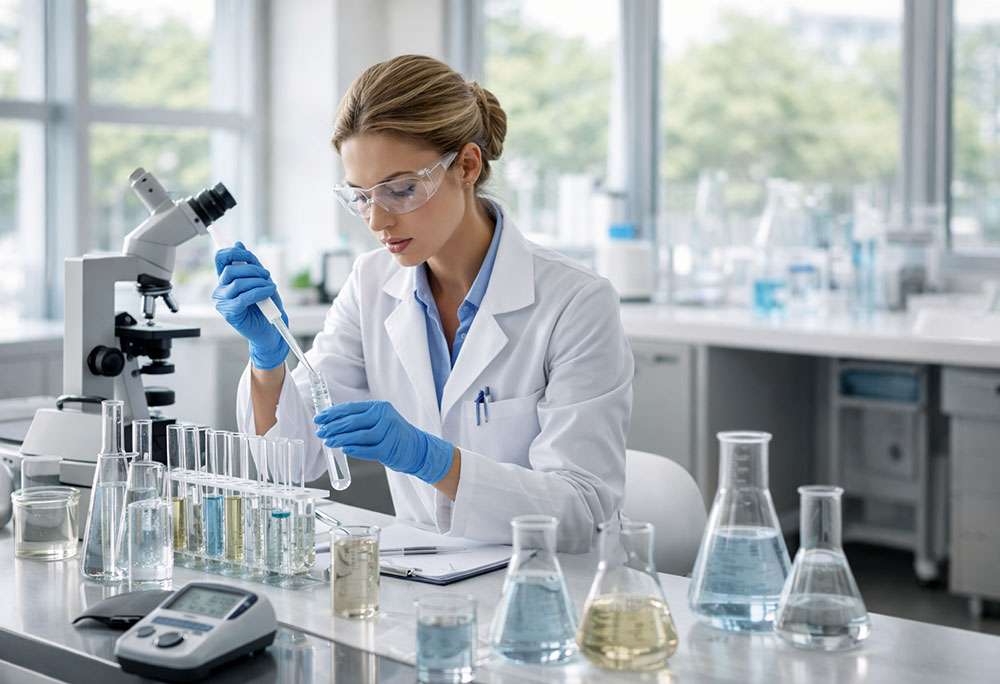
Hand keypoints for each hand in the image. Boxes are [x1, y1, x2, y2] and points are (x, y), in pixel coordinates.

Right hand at [213, 241, 289, 369]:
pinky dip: (259, 292)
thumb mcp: (261, 279)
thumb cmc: (267, 306)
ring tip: (270, 287)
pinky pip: (244, 297)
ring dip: (258, 282)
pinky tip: (268, 292)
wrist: (272, 330)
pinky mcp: (230, 313)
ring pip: (238, 282)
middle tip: (267, 275)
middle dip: (253, 269)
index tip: (248, 253)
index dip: (233, 251)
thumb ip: (250, 264)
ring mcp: (223, 302)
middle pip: (231, 269)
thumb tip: (238, 243)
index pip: (221, 258)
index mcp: (226, 279)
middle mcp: (221, 289)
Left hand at [314, 401, 453, 483]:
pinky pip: (368, 449)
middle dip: (333, 427)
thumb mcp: (379, 421)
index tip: (319, 418)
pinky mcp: (390, 448)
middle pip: (353, 421)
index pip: (351, 408)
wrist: (418, 448)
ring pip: (359, 435)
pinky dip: (355, 450)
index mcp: (379, 407)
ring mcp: (388, 432)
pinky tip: (345, 450)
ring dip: (341, 439)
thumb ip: (360, 420)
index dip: (332, 413)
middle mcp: (384, 416)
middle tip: (321, 431)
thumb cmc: (394, 435)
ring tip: (329, 442)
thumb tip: (332, 424)